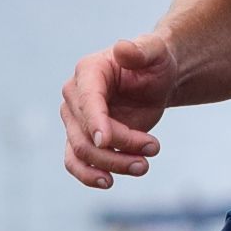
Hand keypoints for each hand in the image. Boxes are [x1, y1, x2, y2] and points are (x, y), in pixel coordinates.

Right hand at [60, 32, 172, 188]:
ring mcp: (75, 121)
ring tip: (144, 166)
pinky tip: (109, 182)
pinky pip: (75, 163)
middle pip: (85, 133)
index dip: (95, 121)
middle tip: (154, 148)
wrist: (155, 81)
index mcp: (88, 71)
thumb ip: (140, 49)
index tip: (107, 140)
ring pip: (82, 153)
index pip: (87, 101)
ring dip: (112, 164)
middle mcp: (74, 97)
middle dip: (120, 146)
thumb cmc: (155, 63)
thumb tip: (122, 48)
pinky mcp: (82, 139)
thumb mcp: (155, 51)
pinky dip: (89, 176)